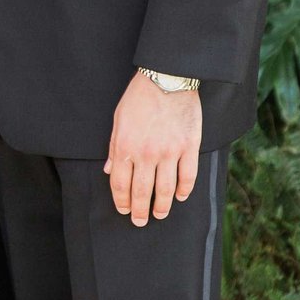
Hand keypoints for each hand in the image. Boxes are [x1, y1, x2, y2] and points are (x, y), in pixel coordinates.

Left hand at [104, 72, 201, 226]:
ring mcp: (170, 152)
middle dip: (140, 210)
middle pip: (142, 191)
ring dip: (163, 206)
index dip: (121, 201)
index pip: (121, 183)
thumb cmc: (139, 98)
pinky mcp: (189, 147)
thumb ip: (114, 148)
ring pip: (166, 189)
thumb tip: (110, 172)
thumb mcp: (118, 120)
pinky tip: (181, 197)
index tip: (123, 210)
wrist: (166, 79)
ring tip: (160, 214)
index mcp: (126, 147)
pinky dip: (185, 190)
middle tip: (140, 221)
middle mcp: (147, 153)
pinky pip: (188, 176)